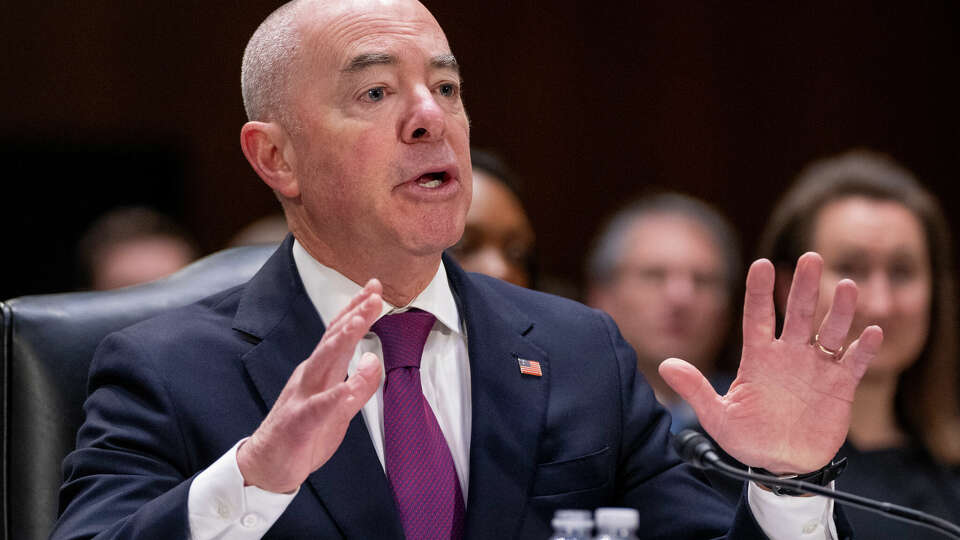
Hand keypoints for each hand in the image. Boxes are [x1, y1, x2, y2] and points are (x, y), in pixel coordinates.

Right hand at [237, 279, 383, 492]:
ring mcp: (301, 398)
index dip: (357, 310)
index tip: (375, 288)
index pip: (339, 335)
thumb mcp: (342, 410)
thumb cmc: (304, 434)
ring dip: (340, 342)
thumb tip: (374, 357)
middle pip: (332, 341)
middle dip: (354, 316)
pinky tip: (347, 389)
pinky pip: (316, 409)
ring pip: (322, 365)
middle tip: (374, 294)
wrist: (267, 466)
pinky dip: (332, 397)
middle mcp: (310, 378)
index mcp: (320, 371)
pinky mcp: (298, 424)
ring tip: (359, 323)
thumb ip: (360, 384)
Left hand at [659, 253, 882, 473]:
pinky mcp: (840, 386)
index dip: (760, 291)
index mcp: (758, 357)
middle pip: (798, 314)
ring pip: (830, 331)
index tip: (762, 263)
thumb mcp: (717, 416)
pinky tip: (870, 332)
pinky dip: (863, 349)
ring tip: (848, 286)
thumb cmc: (746, 438)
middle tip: (811, 257)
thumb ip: (695, 389)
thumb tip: (664, 365)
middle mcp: (788, 354)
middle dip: (805, 287)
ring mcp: (816, 367)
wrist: (781, 464)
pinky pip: (854, 363)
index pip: (757, 316)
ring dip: (840, 311)